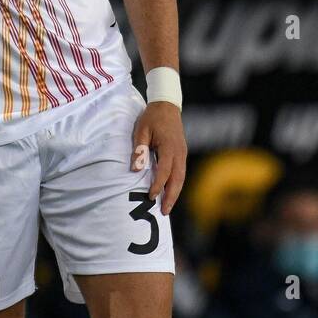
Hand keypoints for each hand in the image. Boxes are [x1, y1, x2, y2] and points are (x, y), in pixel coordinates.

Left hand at [131, 100, 186, 215]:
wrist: (167, 105)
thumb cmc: (152, 117)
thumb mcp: (141, 130)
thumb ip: (139, 150)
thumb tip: (135, 170)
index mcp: (169, 147)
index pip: (164, 171)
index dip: (157, 185)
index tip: (150, 196)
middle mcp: (179, 152)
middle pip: (177, 179)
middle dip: (171, 196)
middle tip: (164, 212)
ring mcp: (182, 153)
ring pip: (181, 177)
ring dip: (175, 193)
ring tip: (167, 207)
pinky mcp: (181, 153)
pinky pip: (180, 172)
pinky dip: (176, 184)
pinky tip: (170, 192)